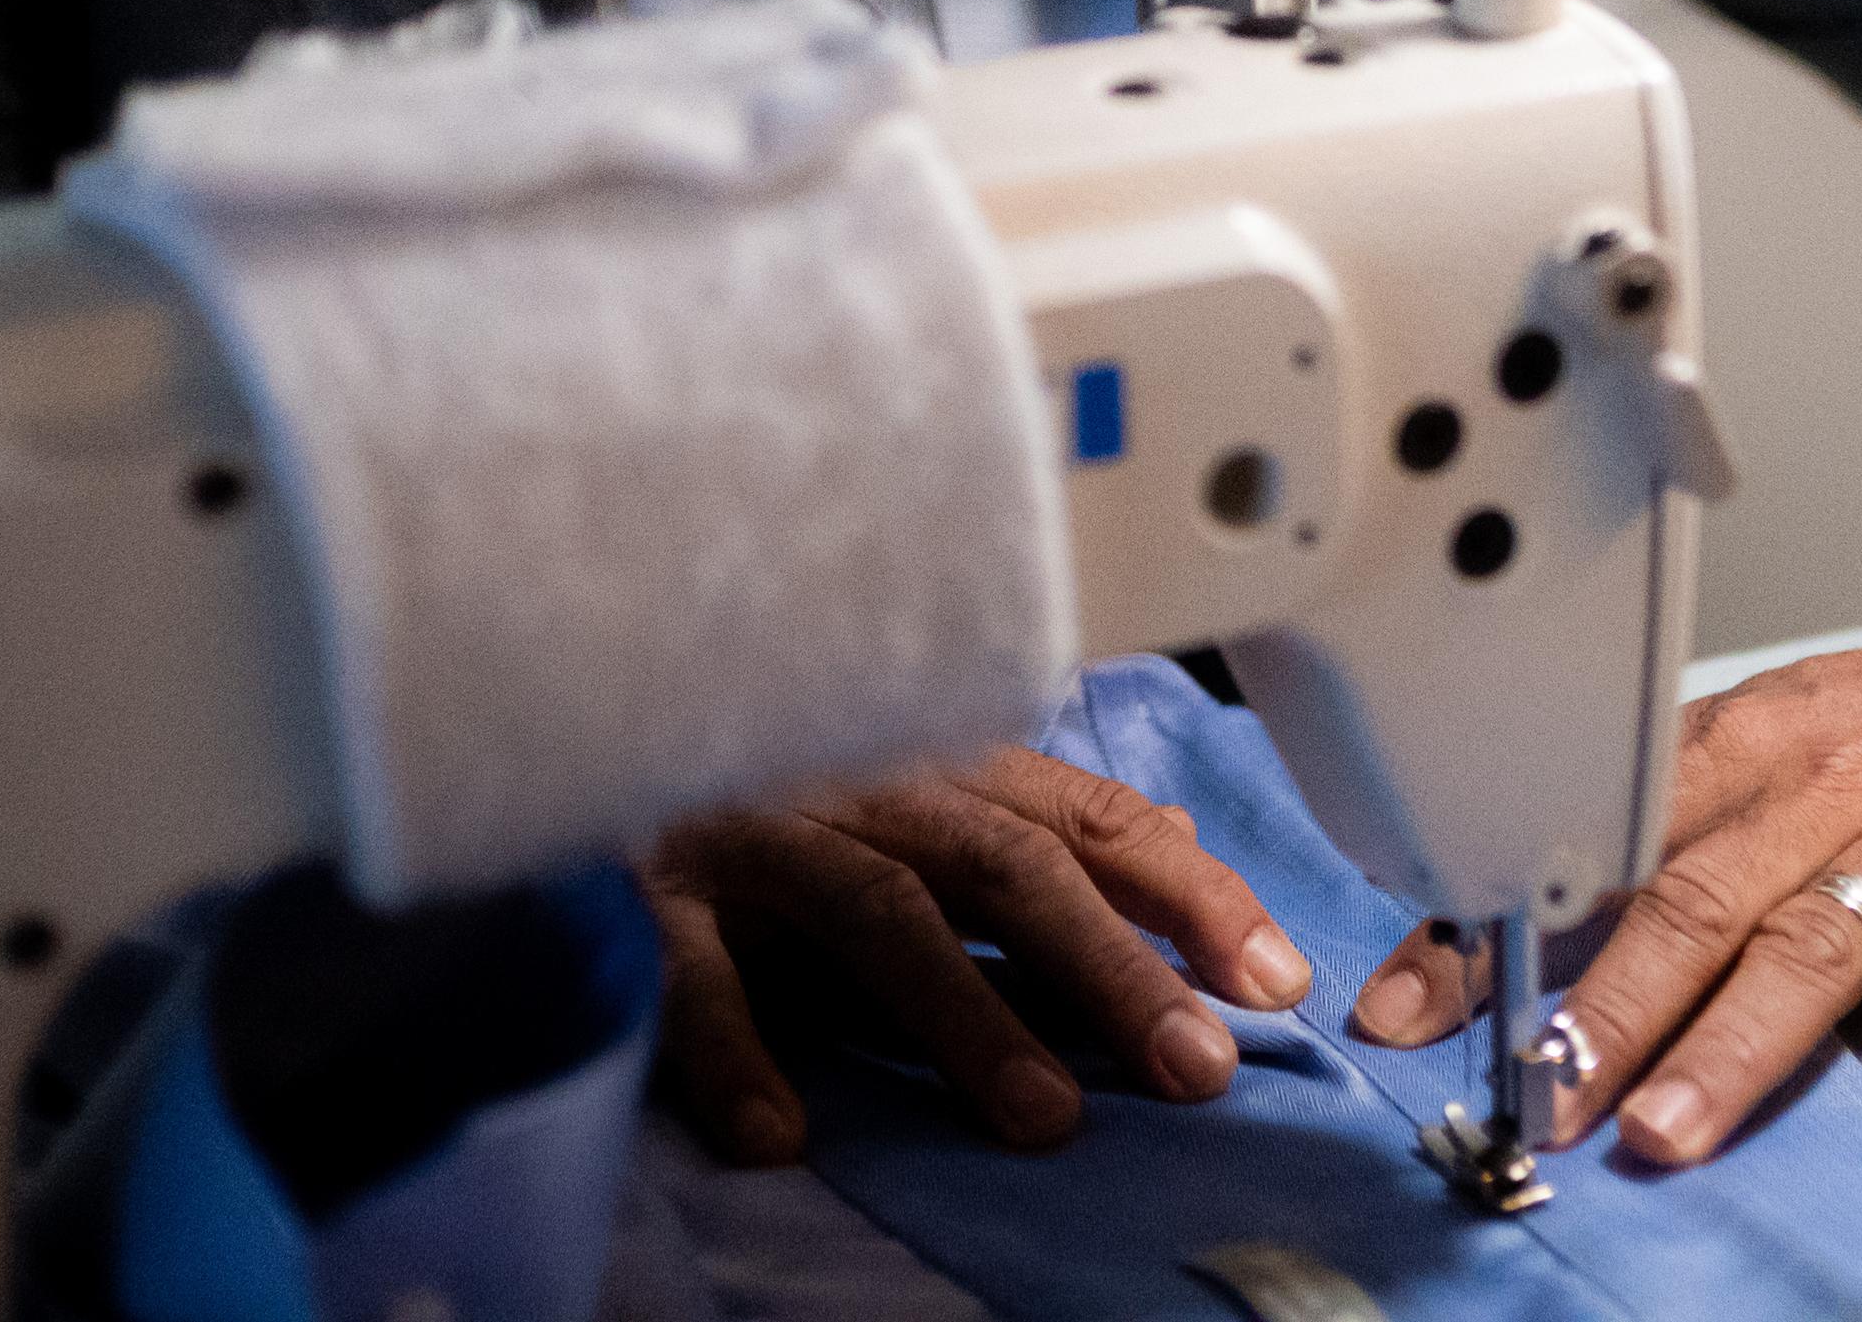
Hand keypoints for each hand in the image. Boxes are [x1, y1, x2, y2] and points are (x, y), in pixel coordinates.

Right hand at [645, 744, 1316, 1161]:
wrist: (582, 728)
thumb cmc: (771, 791)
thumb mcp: (915, 806)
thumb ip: (1037, 839)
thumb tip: (1185, 865)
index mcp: (937, 765)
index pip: (1091, 821)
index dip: (1191, 896)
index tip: (1279, 983)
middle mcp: (861, 784)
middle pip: (1007, 864)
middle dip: (1112, 968)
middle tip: (1196, 1070)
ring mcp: (754, 830)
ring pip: (877, 911)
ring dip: (965, 1015)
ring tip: (1041, 1120)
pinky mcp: (643, 889)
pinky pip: (692, 969)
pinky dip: (737, 1049)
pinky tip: (782, 1133)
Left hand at [1350, 590, 1861, 1178]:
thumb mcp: (1760, 747)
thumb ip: (1652, 833)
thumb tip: (1495, 929)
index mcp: (1738, 753)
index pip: (1597, 847)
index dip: (1499, 929)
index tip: (1408, 1009)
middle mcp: (1819, 795)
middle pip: (1696, 901)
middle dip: (1607, 1008)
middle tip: (1539, 1098)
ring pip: (1817, 945)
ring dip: (1732, 1047)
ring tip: (1667, 1133)